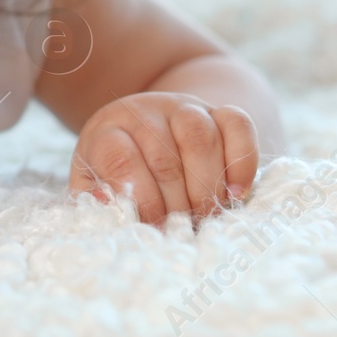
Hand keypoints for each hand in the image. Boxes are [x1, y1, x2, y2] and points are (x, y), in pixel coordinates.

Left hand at [67, 92, 257, 227]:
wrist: (146, 127)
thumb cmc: (116, 167)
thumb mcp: (93, 181)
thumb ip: (94, 198)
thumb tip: (110, 207)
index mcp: (107, 130)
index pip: (119, 159)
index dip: (139, 199)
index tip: (151, 225)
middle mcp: (144, 112)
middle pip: (164, 157)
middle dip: (176, 204)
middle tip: (180, 229)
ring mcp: (183, 107)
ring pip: (200, 138)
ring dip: (206, 187)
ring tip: (204, 216)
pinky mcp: (218, 111)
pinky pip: (238, 125)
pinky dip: (242, 161)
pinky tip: (236, 193)